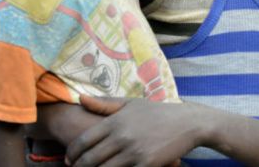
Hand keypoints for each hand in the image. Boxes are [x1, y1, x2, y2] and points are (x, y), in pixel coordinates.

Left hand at [66, 98, 197, 166]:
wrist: (188, 123)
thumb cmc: (158, 112)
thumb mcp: (131, 103)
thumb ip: (105, 103)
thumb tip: (80, 99)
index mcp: (115, 121)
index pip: (82, 142)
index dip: (71, 154)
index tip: (69, 160)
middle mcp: (122, 136)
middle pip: (89, 160)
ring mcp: (134, 152)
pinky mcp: (146, 164)